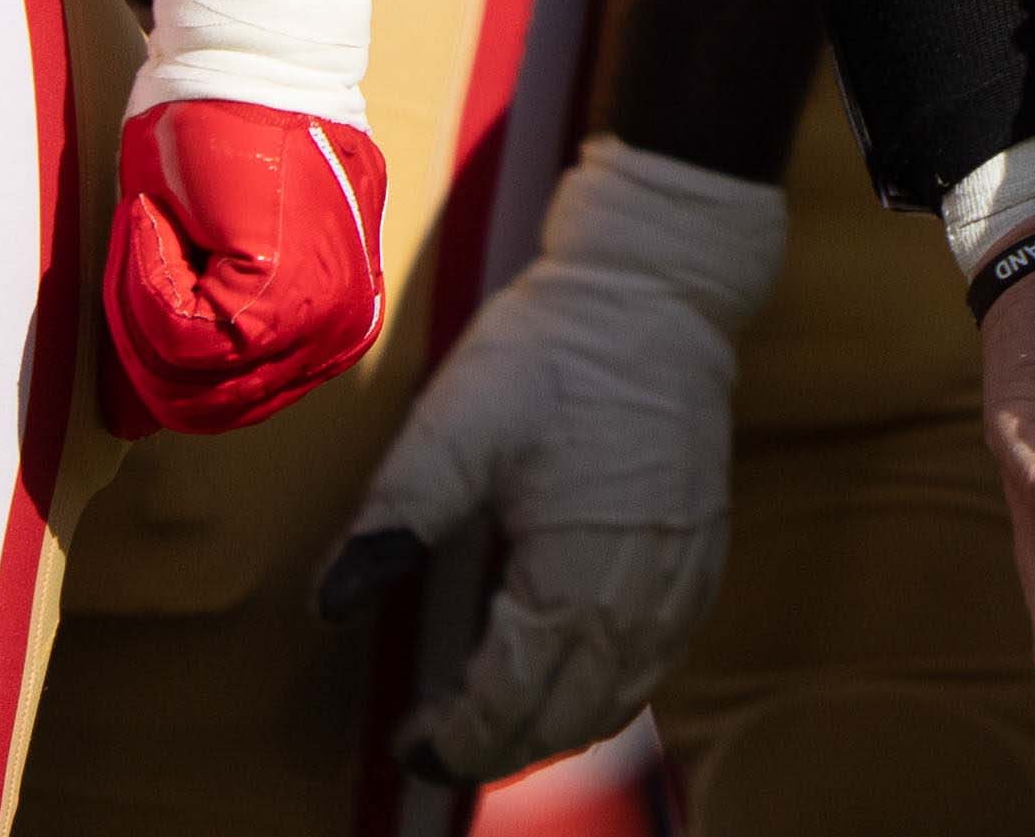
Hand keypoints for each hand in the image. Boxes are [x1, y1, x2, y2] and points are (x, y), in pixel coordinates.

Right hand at [100, 99, 387, 436]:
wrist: (249, 55)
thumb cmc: (221, 134)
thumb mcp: (211, 249)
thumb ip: (193, 334)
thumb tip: (131, 425)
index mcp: (330, 332)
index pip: (217, 401)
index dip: (151, 344)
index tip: (152, 254)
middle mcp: (336, 339)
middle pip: (195, 405)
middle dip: (141, 331)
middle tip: (144, 240)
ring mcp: (316, 323)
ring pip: (179, 376)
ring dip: (138, 298)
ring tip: (156, 221)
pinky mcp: (280, 296)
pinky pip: (176, 333)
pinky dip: (141, 275)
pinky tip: (155, 213)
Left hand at [322, 144, 784, 780]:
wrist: (658, 287)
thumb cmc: (556, 347)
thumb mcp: (457, 422)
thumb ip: (397, 517)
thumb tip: (331, 604)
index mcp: (573, 574)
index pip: (508, 701)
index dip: (453, 737)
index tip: (408, 738)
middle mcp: (638, 595)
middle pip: (567, 718)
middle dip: (499, 746)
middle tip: (440, 740)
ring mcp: (680, 578)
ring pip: (620, 698)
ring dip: (556, 726)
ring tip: (498, 721)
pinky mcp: (703, 552)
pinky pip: (660, 659)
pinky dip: (611, 689)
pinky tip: (576, 674)